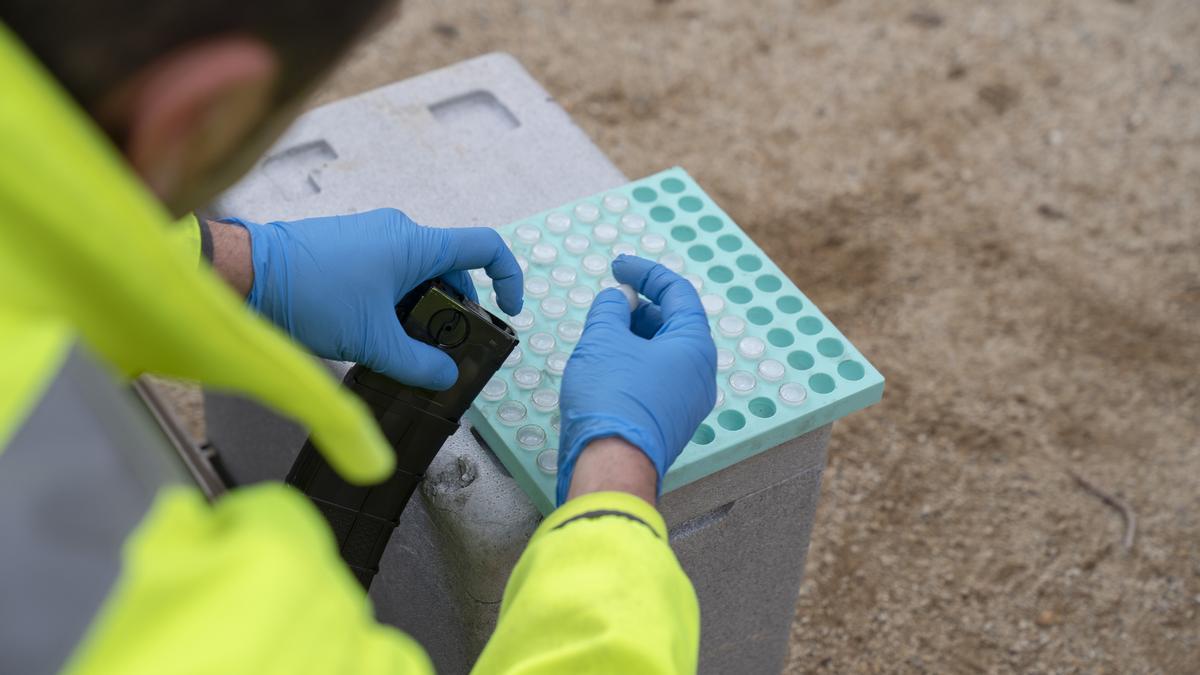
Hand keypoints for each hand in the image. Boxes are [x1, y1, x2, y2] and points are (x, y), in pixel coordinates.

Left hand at [222, 208, 522, 389]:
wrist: (244, 274)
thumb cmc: (309, 296)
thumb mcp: (372, 341)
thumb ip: (418, 363)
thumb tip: (445, 377)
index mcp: (415, 243)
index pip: (485, 247)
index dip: (508, 277)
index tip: (507, 310)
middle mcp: (398, 232)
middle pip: (451, 269)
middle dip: (454, 310)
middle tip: (444, 349)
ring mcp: (371, 237)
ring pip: (418, 275)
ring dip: (421, 311)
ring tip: (402, 348)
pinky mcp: (348, 248)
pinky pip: (389, 273)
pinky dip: (395, 303)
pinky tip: (375, 334)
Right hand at [557, 255, 717, 503]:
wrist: (610, 466)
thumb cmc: (611, 400)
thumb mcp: (603, 340)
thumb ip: (610, 310)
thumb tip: (616, 300)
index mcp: (695, 346)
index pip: (677, 292)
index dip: (646, 273)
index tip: (619, 267)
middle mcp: (700, 374)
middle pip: (673, 323)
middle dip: (640, 307)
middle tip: (609, 303)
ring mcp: (687, 401)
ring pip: (664, 353)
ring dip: (634, 335)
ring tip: (602, 333)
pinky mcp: (669, 421)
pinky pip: (657, 379)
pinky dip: (635, 362)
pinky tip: (607, 364)